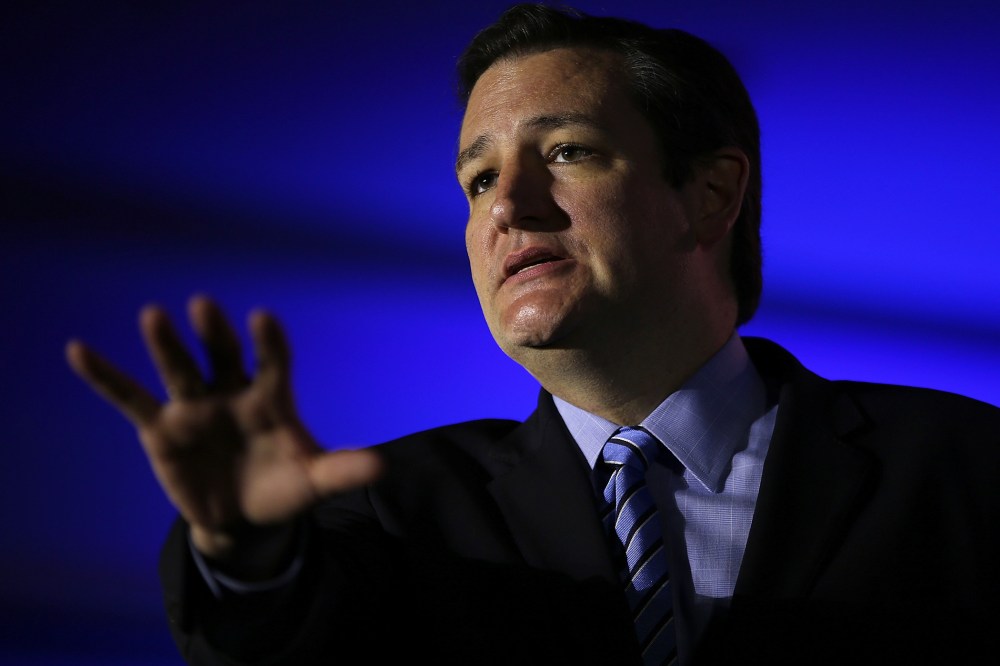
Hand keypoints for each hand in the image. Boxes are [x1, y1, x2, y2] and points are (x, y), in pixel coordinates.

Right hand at [65, 295, 380, 574]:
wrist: (244, 518)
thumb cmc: (284, 489)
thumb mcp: (315, 482)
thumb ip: (343, 470)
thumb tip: (383, 466)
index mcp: (272, 398)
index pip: (274, 362)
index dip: (269, 342)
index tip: (263, 318)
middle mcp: (231, 391)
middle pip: (222, 356)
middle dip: (214, 333)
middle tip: (203, 305)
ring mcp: (194, 406)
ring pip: (179, 370)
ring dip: (166, 345)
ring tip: (153, 315)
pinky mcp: (161, 427)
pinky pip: (130, 398)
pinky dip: (105, 377)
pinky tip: (78, 350)